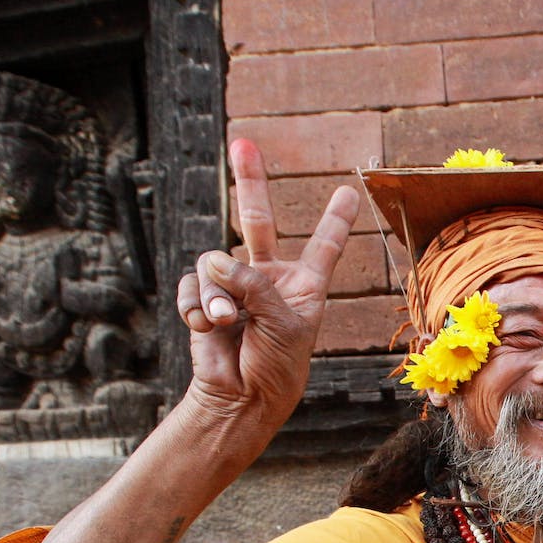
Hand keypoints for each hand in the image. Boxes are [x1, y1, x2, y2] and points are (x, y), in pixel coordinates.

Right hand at [176, 139, 359, 433]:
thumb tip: (215, 258)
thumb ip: (254, 284)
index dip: (335, 220)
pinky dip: (196, 304)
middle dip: (250, 181)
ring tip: (224, 323)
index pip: (323, 246)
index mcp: (304, 287)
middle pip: (257, 221)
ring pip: (215, 262)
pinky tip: (204, 326)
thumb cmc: (276, 367)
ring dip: (217, 294)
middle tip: (243, 143)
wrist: (241, 399)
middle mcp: (269, 280)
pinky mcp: (204, 300)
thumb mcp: (283, 323)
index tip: (349, 192)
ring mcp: (234, 288)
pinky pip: (194, 284)